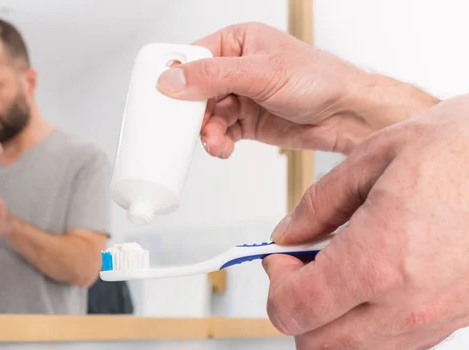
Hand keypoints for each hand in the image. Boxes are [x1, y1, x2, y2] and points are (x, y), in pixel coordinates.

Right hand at [157, 21, 437, 157]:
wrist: (345, 115)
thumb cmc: (318, 79)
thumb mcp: (261, 73)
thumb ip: (214, 76)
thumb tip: (174, 80)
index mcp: (236, 42)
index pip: (192, 56)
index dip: (176, 78)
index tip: (163, 98)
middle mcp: (234, 68)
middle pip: (195, 91)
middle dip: (193, 114)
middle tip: (191, 128)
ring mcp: (239, 96)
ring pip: (206, 116)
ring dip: (207, 132)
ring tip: (215, 142)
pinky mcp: (245, 122)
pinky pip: (220, 133)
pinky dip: (218, 143)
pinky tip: (223, 148)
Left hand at [263, 94, 468, 349]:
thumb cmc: (466, 149)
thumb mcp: (375, 158)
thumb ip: (319, 205)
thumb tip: (286, 233)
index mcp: (375, 261)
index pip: (293, 310)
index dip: (275, 283)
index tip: (281, 256)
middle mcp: (405, 303)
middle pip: (316, 345)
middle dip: (296, 309)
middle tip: (303, 267)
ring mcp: (436, 318)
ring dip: (331, 322)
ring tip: (339, 274)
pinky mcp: (458, 320)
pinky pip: (396, 346)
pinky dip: (369, 327)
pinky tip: (375, 285)